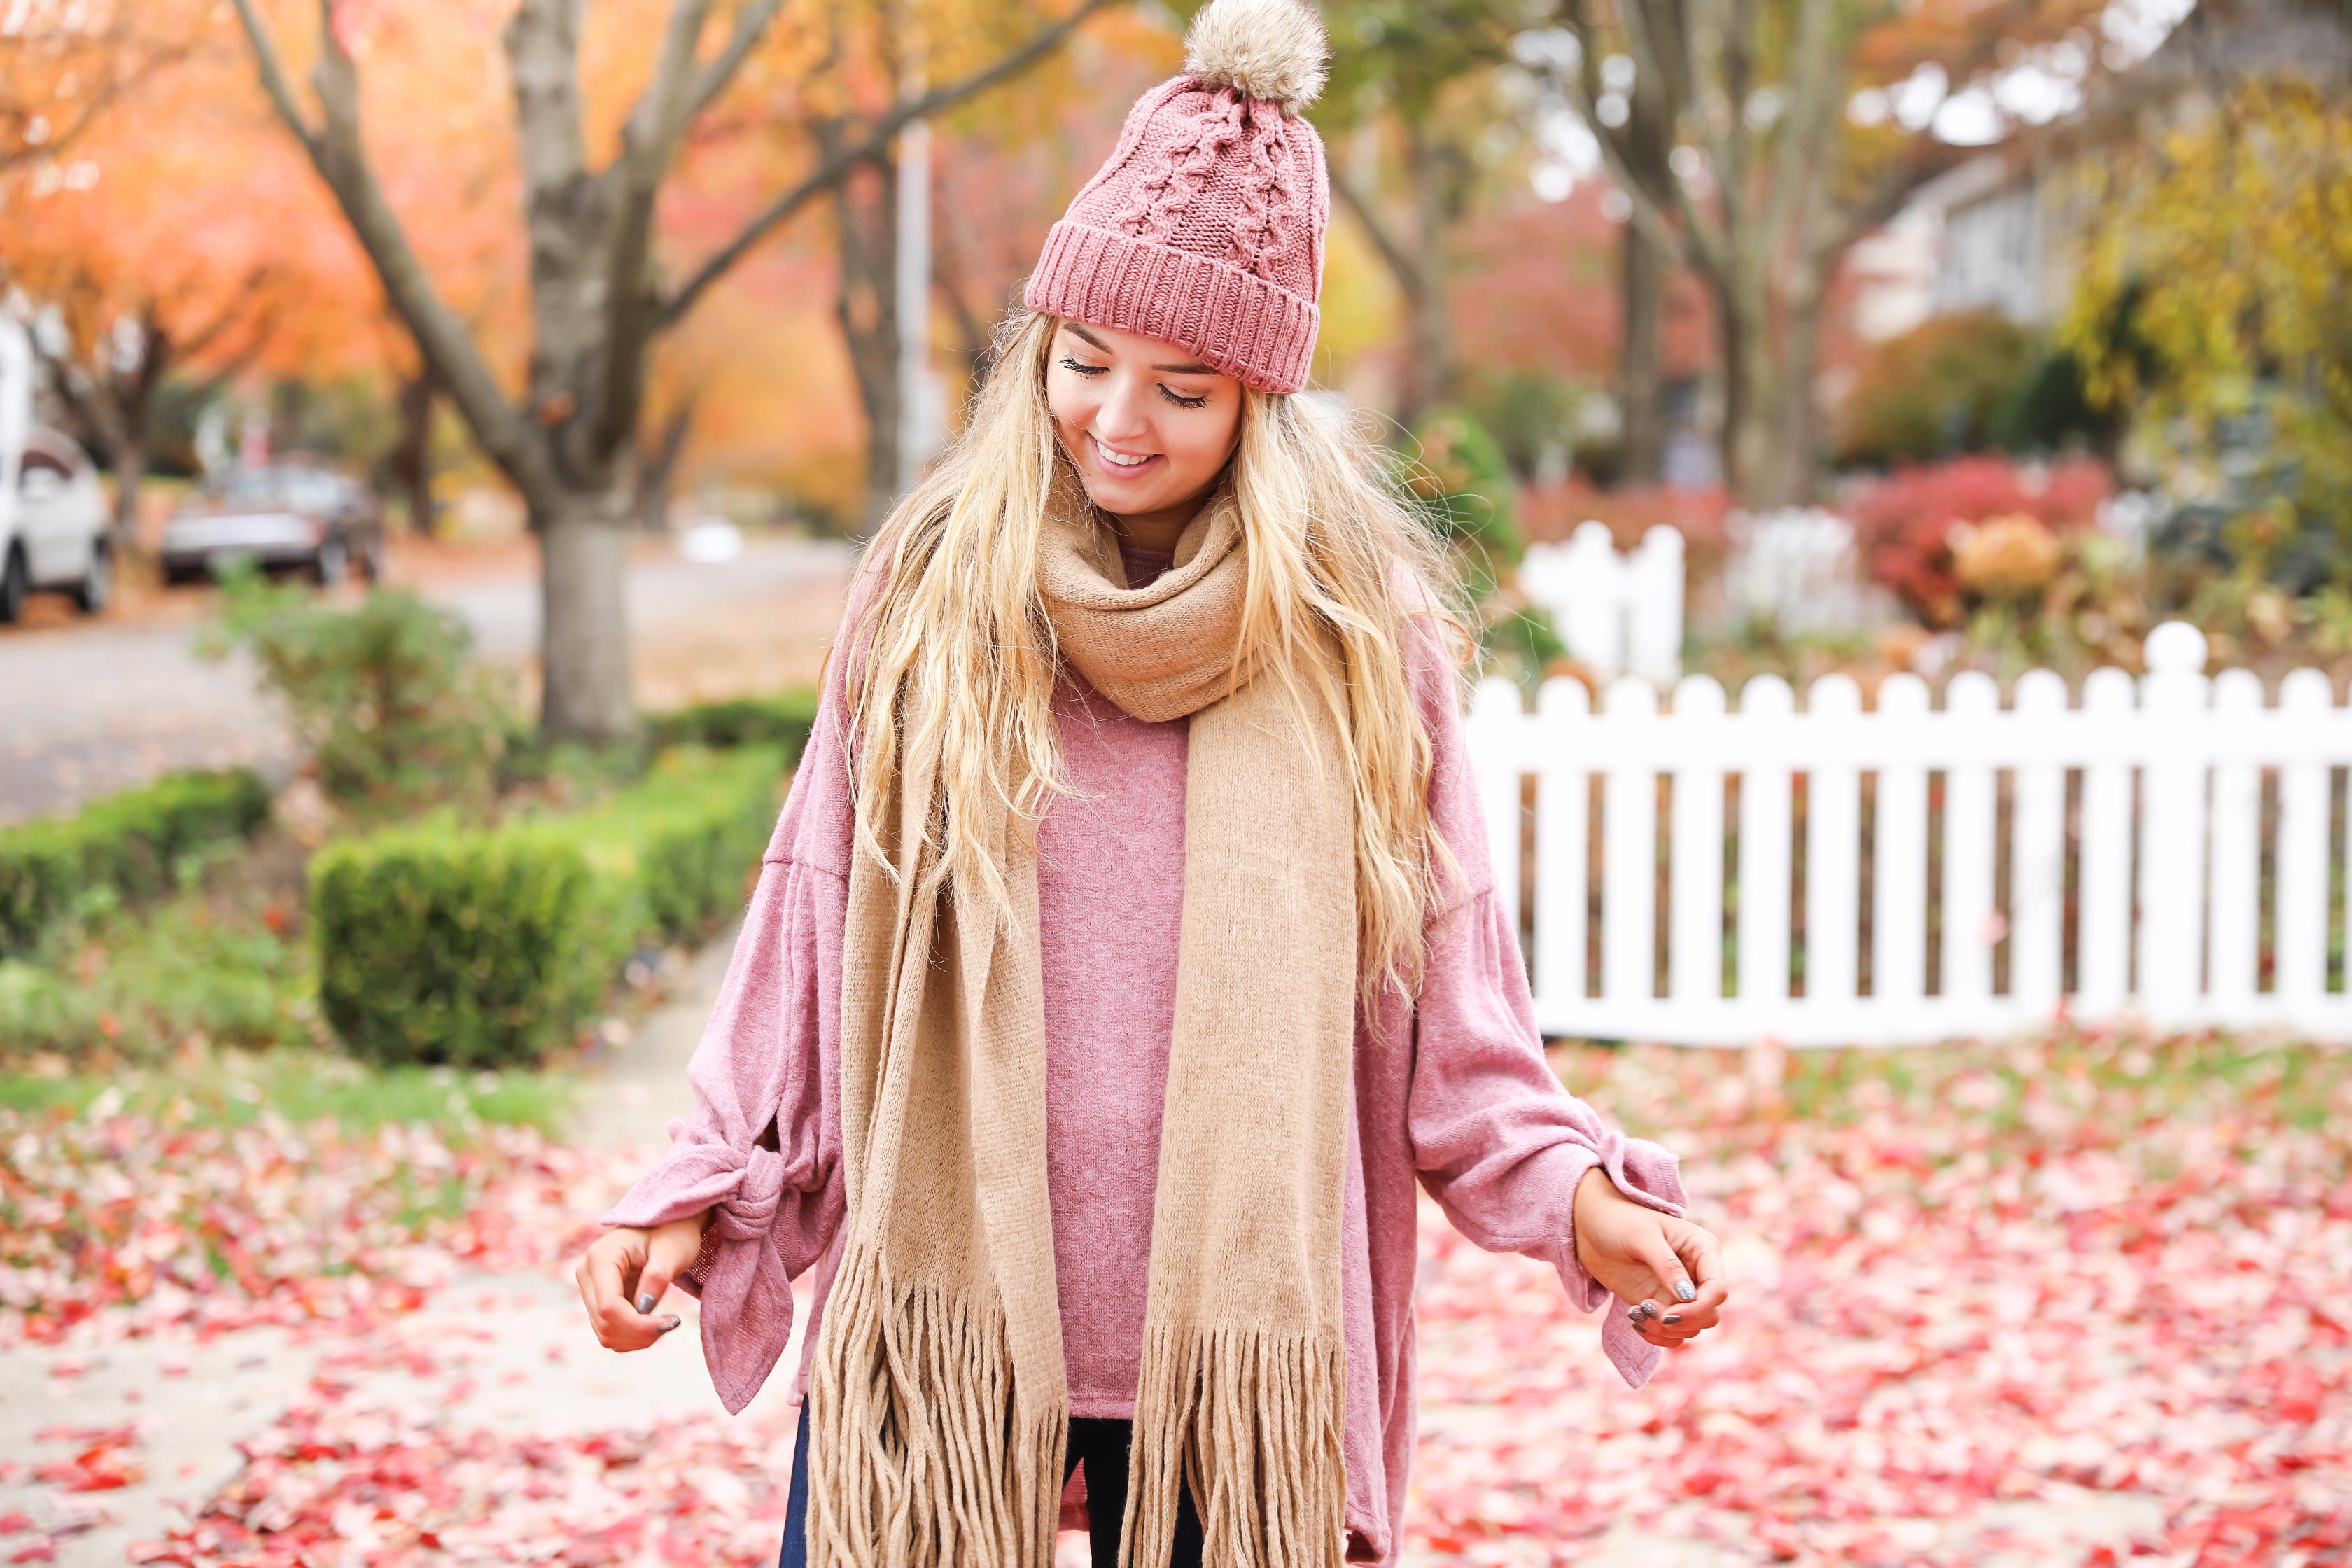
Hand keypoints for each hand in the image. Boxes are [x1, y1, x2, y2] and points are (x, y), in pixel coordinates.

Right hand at [575, 1212, 708, 1350]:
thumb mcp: (672, 1251)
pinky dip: (633, 1336)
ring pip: (605, 1333)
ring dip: (637, 1338)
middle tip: (672, 1323)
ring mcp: (590, 1289)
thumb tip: (644, 1309)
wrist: (666, 1226)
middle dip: (640, 1333)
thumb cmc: (672, 1232)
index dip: (638, 1324)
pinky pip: (610, 1332)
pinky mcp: (597, 1302)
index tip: (671, 1323)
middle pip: (605, 1323)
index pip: (609, 1306)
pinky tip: (653, 1322)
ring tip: (665, 1321)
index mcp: (601, 1257)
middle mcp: (587, 1274)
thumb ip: (657, 1277)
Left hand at [1572, 1167, 1726, 1349]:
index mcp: (1703, 1249)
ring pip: (1692, 1328)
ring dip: (1663, 1330)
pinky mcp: (1663, 1305)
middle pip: (1709, 1315)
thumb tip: (1688, 1297)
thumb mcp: (1642, 1237)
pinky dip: (1656, 1335)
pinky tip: (1634, 1319)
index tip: (1667, 1315)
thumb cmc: (1619, 1221)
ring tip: (1635, 1312)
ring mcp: (1681, 1292)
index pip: (1717, 1289)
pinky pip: (1673, 1334)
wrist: (1592, 1227)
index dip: (1698, 1308)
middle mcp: (1698, 1273)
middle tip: (1645, 1309)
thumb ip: (1667, 1265)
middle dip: (1680, 1321)